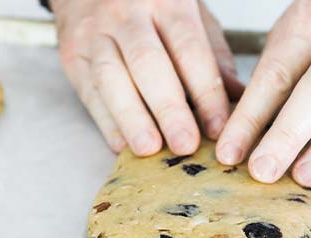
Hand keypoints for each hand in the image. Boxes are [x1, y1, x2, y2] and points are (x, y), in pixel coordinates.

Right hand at [51, 0, 243, 154]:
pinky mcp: (72, 56)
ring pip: (112, 79)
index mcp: (167, 2)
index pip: (189, 49)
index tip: (218, 128)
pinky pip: (90, 92)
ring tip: (150, 149)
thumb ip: (212, 56)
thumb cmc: (151, 6)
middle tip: (185, 145)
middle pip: (148, 64)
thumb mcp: (190, 16)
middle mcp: (128, 15)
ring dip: (132, 119)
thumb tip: (238, 100)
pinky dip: (107, 122)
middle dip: (168, 108)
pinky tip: (122, 146)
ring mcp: (95, 34)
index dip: (205, 92)